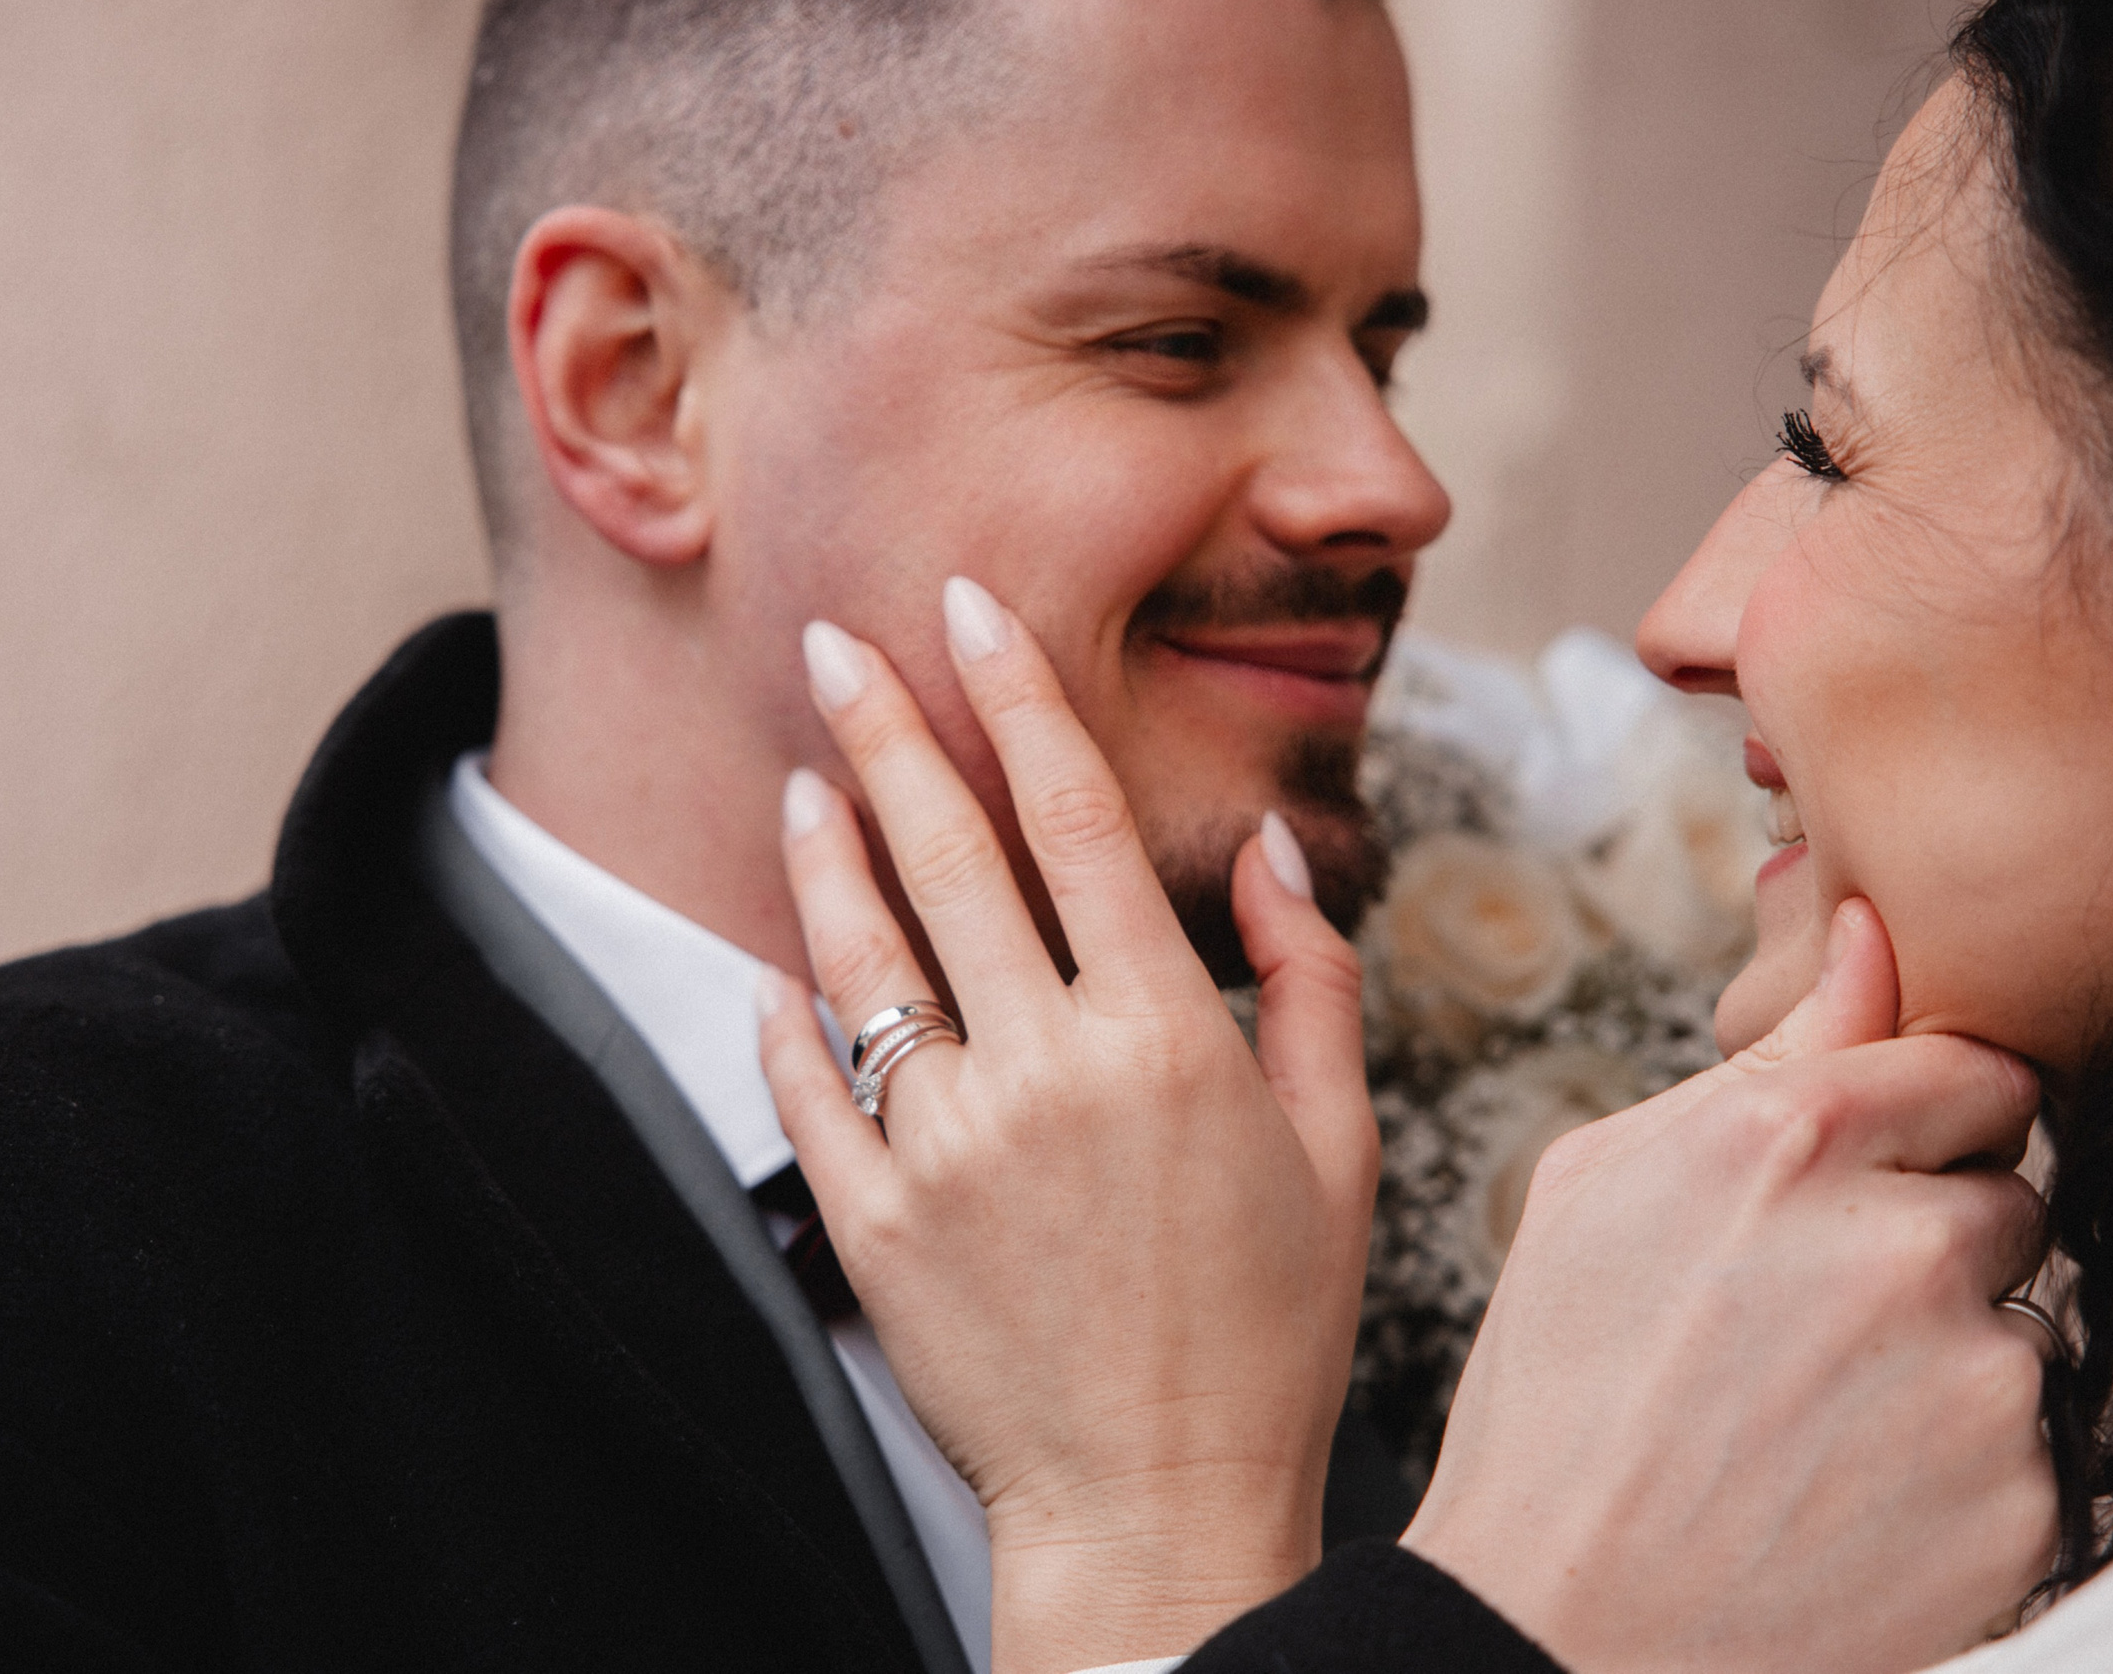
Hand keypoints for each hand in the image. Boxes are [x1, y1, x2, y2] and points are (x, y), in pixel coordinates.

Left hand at [756, 577, 1379, 1673]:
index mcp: (1167, 1036)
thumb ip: (1308, 979)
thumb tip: (1267, 846)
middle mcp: (1046, 1070)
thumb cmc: (1266, 1327)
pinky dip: (784, 1014)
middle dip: (888, 729)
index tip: (972, 608)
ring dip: (825, 851)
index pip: (1075, 818)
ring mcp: (946, 1147)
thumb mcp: (1336, 1148)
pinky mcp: (873, 1223)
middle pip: (948, 856)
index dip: (1020, 697)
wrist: (1156, 1503)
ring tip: (802, 779)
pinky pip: (808, 1085)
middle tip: (837, 641)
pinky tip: (776, 961)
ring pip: (864, 956)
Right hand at [1404, 898, 2056, 1673]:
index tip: (1869, 1185)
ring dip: (1946, 1357)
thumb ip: (1767, 1054)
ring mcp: (1972, 1377)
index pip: (1974, 1070)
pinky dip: (1961, 1468)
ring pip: (2020, 1324)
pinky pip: (2032, 1445)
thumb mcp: (1603, 1180)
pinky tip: (1850, 1495)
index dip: (1923, 1128)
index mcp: (1788, 1140)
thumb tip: (1876, 931)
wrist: (1557, 1619)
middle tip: (1812, 1326)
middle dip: (1932, 1243)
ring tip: (1814, 1421)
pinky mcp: (2022, 1500)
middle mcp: (1902, 1242)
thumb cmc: (1560, 1390)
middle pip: (2009, 1194)